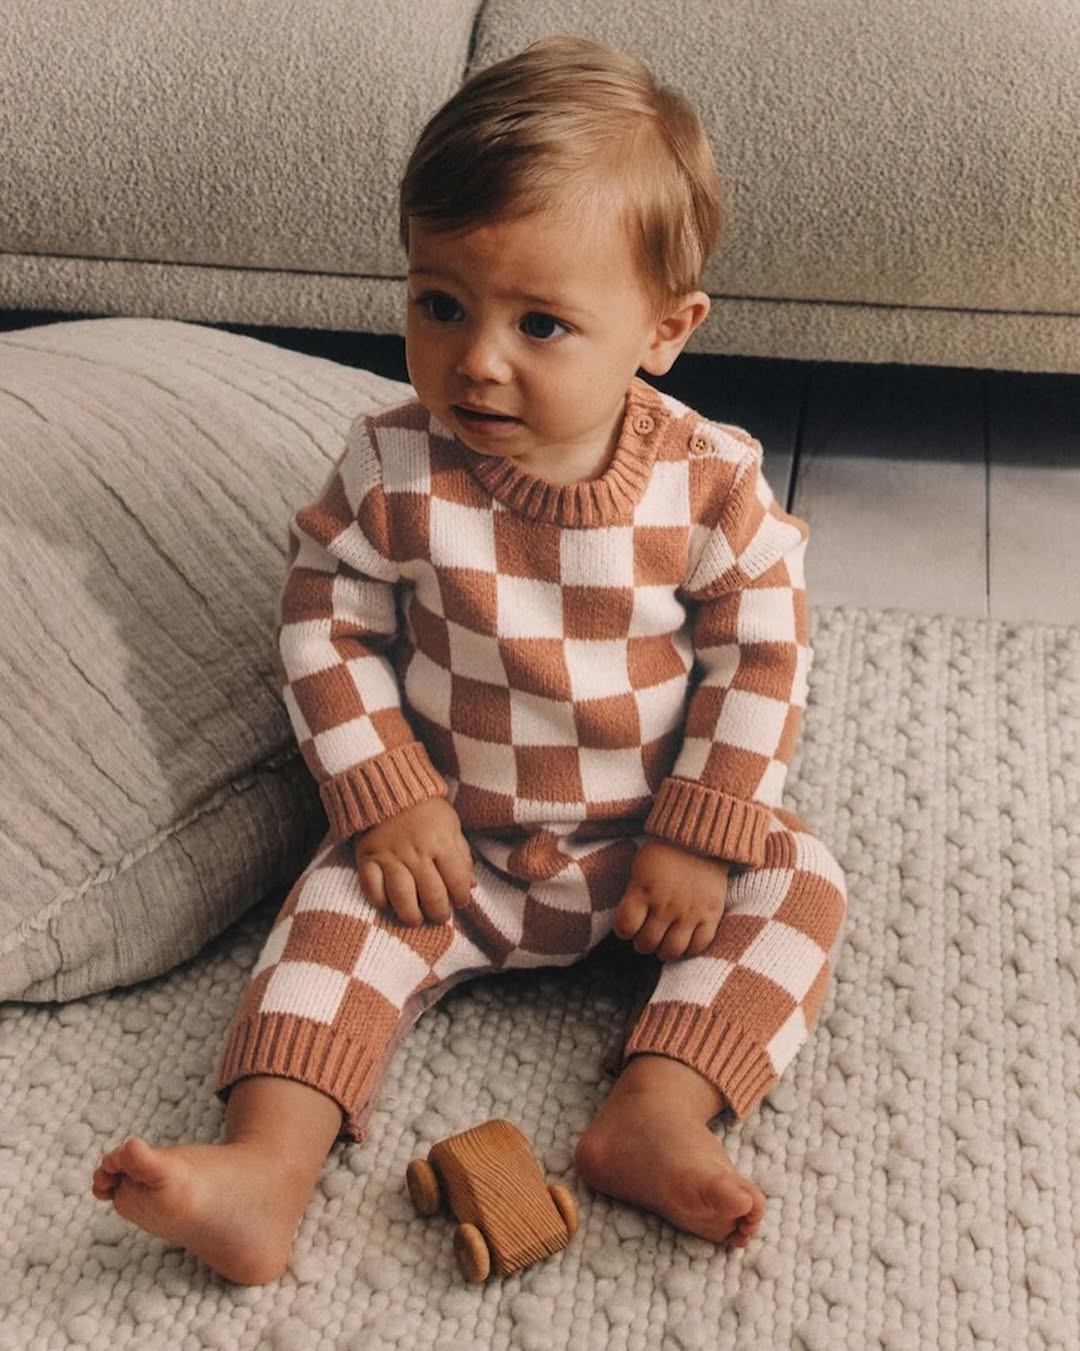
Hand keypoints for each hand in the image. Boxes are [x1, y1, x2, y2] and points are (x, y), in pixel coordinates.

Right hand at [355, 798, 474, 926]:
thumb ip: (461, 855)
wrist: (388, 786)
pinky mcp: (367, 856)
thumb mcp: (451, 825)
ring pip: (402, 896)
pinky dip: (380, 901)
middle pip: (431, 894)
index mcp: (441, 841)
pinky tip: (389, 905)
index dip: (461, 897)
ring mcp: (390, 854)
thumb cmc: (425, 809)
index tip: (460, 902)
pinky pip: (371, 887)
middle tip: (439, 917)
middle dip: (438, 913)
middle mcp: (416, 850)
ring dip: (411, 915)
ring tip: (416, 919)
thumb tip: (471, 885)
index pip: (457, 880)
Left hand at [613, 839, 729, 960]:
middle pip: (646, 943)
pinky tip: (684, 941)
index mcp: (643, 890)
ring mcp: (689, 911)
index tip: (627, 926)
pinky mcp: (711, 914)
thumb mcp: (639, 867)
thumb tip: (629, 920)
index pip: (625, 926)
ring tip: (663, 944)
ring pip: (671, 950)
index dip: (623, 930)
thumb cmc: (665, 851)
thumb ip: (634, 894)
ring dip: (663, 951)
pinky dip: (689, 949)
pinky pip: (699, 945)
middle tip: (646, 936)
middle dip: (642, 943)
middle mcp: (666, 904)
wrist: (701, 839)